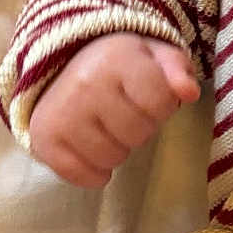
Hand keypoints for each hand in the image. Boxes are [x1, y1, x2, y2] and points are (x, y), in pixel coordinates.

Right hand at [29, 33, 199, 186]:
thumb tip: (188, 91)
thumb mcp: (155, 55)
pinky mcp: (43, 139)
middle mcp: (85, 84)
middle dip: (140, 127)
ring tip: (107, 127)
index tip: (148, 95)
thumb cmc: (120, 66)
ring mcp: (62, 113)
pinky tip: (91, 149)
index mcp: (116, 58)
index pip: (159, 102)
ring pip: (112, 159)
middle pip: (137, 134)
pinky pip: (82, 176)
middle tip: (126, 112)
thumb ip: (177, 69)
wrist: (63, 68)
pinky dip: (93, 172)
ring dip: (117, 149)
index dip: (160, 105)